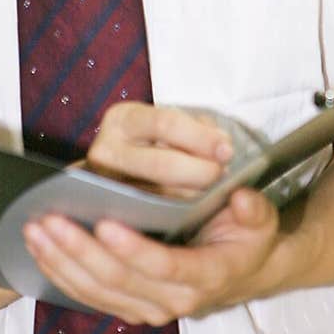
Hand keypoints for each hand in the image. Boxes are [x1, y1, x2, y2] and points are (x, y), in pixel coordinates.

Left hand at [23, 185, 280, 324]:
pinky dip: (60, 274)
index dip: (133, 248)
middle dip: (78, 249)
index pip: (163, 266)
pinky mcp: (129, 307)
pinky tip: (38, 249)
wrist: (243, 271)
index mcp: (205, 275)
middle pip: (118, 280)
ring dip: (61, 261)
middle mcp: (174, 301)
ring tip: (34, 229)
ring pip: (96, 292)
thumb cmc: (246, 237)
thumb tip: (241, 197)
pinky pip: (88, 297)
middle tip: (48, 219)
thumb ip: (253, 209)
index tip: (104, 222)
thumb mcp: (261, 218)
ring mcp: (148, 308)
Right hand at [81, 100, 234, 196]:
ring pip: (160, 195)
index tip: (226, 150)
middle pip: (163, 164)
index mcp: (123, 118)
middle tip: (222, 174)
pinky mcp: (113, 210)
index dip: (201, 138)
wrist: (119, 166)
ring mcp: (107, 183)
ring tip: (213, 189)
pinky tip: (196, 206)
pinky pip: (153, 215)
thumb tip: (222, 148)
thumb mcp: (171, 124)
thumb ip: (199, 130)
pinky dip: (180, 210)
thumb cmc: (154, 140)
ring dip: (195, 194)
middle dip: (201, 171)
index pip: (167, 124)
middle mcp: (107, 149)